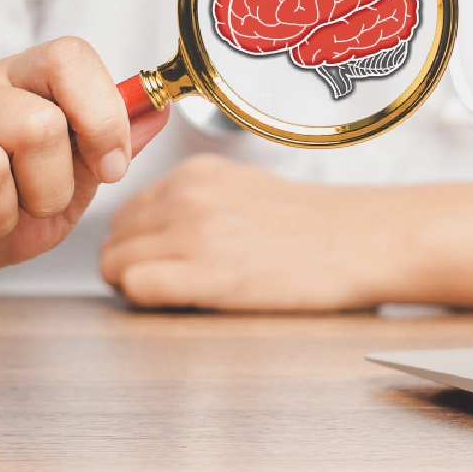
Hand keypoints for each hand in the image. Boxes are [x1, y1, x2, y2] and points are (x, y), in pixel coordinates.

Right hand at [0, 37, 168, 309]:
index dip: (101, 112)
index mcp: (18, 83)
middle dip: (51, 190)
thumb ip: (110, 144)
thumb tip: (161, 110)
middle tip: (31, 207)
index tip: (110, 165)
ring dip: (1, 223)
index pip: (67, 56)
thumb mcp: (67, 178)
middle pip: (37, 125)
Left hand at [100, 154, 397, 310]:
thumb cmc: (308, 224)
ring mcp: (195, 230)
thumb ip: (188, 199)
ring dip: (135, 282)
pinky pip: (136, 285)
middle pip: (113, 237)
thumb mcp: (238, 187)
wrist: (359, 240)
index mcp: (193, 173)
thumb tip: (146, 229)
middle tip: (163, 280)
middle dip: (128, 263)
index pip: (124, 211)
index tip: (152, 258)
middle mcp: (187, 194)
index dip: (133, 242)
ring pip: (115, 262)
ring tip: (178, 290)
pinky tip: (182, 298)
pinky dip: (147, 298)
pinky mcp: (210, 271)